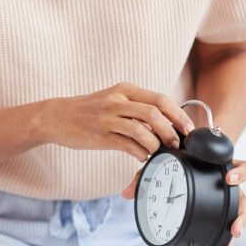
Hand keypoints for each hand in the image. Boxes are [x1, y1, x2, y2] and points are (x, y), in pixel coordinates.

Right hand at [36, 83, 194, 161]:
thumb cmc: (88, 111)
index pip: (160, 99)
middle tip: (176, 143)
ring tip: (157, 151)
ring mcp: (108, 118)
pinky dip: (140, 153)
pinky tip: (141, 156)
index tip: (188, 128)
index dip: (178, 114)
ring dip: (155, 144)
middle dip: (171, 130)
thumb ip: (136, 108)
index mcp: (125, 89)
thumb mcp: (113, 100)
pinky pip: (127, 145)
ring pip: (142, 130)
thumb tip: (163, 124)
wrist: (57, 116)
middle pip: (155, 113)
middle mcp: (117, 100)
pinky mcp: (100, 135)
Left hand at [121, 159, 245, 245]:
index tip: (229, 180)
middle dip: (241, 217)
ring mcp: (226, 200)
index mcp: (220, 167)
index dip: (240, 173)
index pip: (242, 167)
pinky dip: (224, 242)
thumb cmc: (176, 162)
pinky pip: (227, 227)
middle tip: (235, 231)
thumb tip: (126, 194)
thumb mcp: (160, 166)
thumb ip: (144, 176)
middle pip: (244, 199)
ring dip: (234, 235)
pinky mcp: (221, 212)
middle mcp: (227, 185)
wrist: (182, 162)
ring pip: (239, 217)